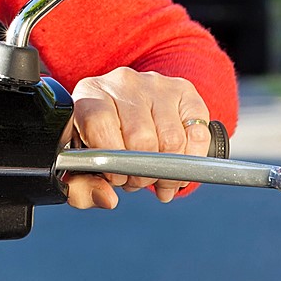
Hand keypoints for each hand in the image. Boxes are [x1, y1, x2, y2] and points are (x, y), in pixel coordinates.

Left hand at [64, 68, 213, 209]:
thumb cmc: (100, 138)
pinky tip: (177, 166)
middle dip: (141, 173)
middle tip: (135, 181)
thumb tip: (107, 197)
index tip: (115, 177)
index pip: (100, 123)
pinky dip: (192, 159)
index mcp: (90, 94)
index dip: (110, 158)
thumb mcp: (82, 162)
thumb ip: (82, 187)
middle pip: (140, 138)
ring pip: (172, 140)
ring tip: (155, 176)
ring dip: (167, 171)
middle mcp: (122, 83)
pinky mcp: (184, 91)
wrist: (124, 106)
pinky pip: (198, 133)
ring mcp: (155, 85)